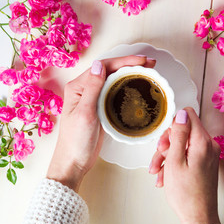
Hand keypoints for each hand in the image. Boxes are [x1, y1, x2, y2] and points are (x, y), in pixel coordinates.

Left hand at [47, 55, 155, 191]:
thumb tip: (100, 65)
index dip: (124, 61)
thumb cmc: (75, 141)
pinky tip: (136, 87)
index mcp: (78, 87)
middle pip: (109, 71)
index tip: (142, 61)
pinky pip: (114, 93)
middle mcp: (85, 90)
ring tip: (147, 72)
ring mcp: (93, 99)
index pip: (103, 67)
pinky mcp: (100, 109)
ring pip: (113, 81)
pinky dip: (126, 87)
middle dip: (130, 64)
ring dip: (129, 74)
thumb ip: (92, 88)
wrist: (74, 162)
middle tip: (150, 64)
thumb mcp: (85, 113)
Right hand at [149, 108, 221, 223]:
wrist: (198, 217)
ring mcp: (207, 155)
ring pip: (182, 145)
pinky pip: (187, 156)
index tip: (165, 139)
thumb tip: (182, 114)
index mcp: (202, 142)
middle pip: (184, 131)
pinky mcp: (204, 163)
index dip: (174, 125)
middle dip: (167, 144)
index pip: (189, 115)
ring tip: (158, 172)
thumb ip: (179, 135)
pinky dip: (174, 163)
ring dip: (167, 157)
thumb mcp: (175, 161)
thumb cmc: (186, 193)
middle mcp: (208, 145)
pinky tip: (165, 177)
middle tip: (159, 157)